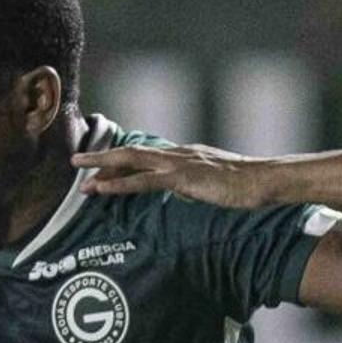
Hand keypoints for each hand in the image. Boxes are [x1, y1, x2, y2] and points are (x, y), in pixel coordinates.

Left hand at [75, 142, 274, 208]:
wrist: (264, 180)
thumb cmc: (247, 186)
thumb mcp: (217, 184)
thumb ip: (198, 185)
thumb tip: (187, 191)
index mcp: (185, 155)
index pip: (147, 154)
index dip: (122, 158)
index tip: (102, 163)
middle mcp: (178, 153)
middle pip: (132, 151)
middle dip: (103, 156)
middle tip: (77, 160)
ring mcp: (179, 163)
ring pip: (131, 160)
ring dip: (102, 167)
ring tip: (79, 174)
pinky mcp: (181, 177)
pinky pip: (143, 180)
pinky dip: (119, 183)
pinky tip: (102, 188)